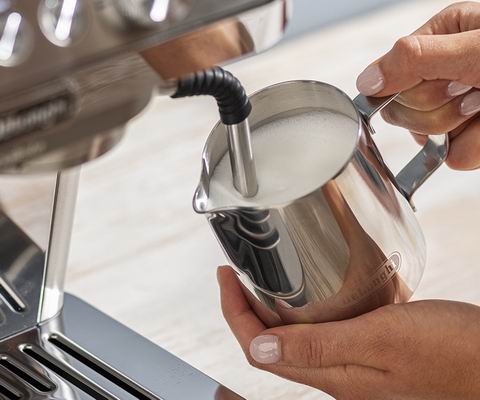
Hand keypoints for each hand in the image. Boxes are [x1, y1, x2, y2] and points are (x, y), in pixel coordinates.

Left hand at [218, 266, 479, 399]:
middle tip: (237, 274)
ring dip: (271, 308)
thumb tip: (256, 346)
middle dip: (245, 308)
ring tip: (263, 278)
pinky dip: (304, 309)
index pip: (259, 346)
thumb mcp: (379, 340)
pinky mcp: (368, 348)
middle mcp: (335, 372)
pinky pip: (321, 331)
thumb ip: (317, 345)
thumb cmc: (450, 353)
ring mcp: (351, 362)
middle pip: (269, 342)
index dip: (234, 311)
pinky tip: (311, 290)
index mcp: (331, 373)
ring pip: (292, 336)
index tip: (225, 276)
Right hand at [356, 2, 479, 170]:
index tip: (426, 87)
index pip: (390, 74)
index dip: (400, 88)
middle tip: (475, 88)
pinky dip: (479, 145)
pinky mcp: (473, 138)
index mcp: (440, 39)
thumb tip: (366, 81)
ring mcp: (457, 109)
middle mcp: (444, 74)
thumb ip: (415, 59)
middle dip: (441, 105)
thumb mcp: (476, 47)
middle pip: (405, 110)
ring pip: (429, 138)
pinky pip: (455, 156)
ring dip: (465, 126)